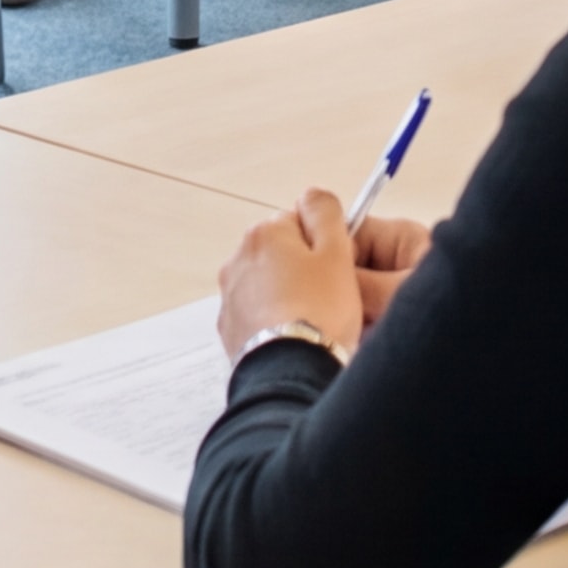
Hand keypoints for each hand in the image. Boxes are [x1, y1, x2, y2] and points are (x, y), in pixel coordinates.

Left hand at [214, 189, 418, 359]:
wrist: (290, 370)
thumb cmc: (318, 312)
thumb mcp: (336, 253)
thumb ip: (326, 214)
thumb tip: (314, 197)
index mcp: (264, 233)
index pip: (301, 221)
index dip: (325, 243)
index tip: (338, 267)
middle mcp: (238, 259)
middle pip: (283, 252)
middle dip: (305, 269)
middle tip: (330, 295)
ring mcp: (230, 295)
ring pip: (270, 284)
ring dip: (289, 294)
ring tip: (313, 321)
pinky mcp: (230, 327)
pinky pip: (259, 314)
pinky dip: (275, 320)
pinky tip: (295, 336)